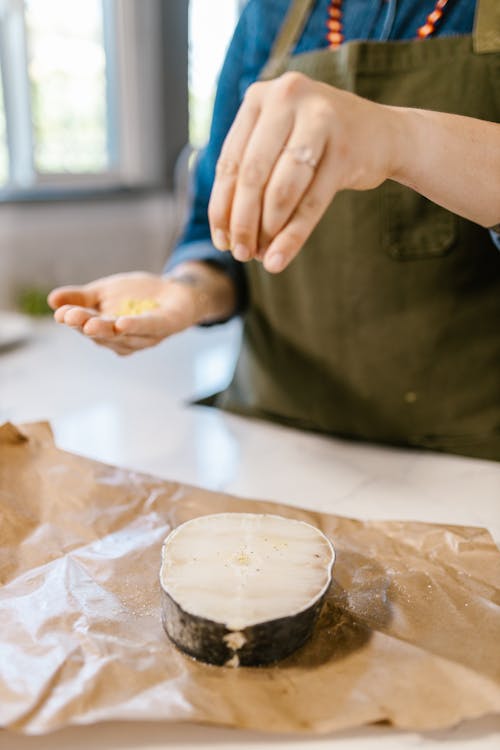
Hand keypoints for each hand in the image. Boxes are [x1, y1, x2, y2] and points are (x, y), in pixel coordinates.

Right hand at [48, 266, 234, 355]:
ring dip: (107, 329)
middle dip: (86, 326)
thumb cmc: (137, 296)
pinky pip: (149, 328)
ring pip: (123, 335)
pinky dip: (136, 327)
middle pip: (103, 335)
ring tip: (90, 322)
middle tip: (70, 317)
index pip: (87, 327)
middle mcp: (125, 340)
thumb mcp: (104, 292)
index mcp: (107, 332)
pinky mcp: (166, 327)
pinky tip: (122, 323)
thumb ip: (80, 297)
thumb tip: (51, 300)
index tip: (60, 313)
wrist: (176, 291)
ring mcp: (146, 336)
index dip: (74, 321)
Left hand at [208, 72, 398, 272]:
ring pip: (280, 190)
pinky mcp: (345, 149)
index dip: (221, 206)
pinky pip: (311, 203)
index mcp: (260, 97)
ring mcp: (319, 120)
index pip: (230, 161)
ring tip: (262, 257)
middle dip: (242, 222)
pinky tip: (279, 259)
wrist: (382, 134)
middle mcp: (287, 98)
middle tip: (240, 254)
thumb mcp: (279, 141)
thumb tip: (224, 232)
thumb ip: (250, 170)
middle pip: (252, 175)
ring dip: (267, 231)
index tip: (220, 241)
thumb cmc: (318, 143)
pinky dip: (292, 236)